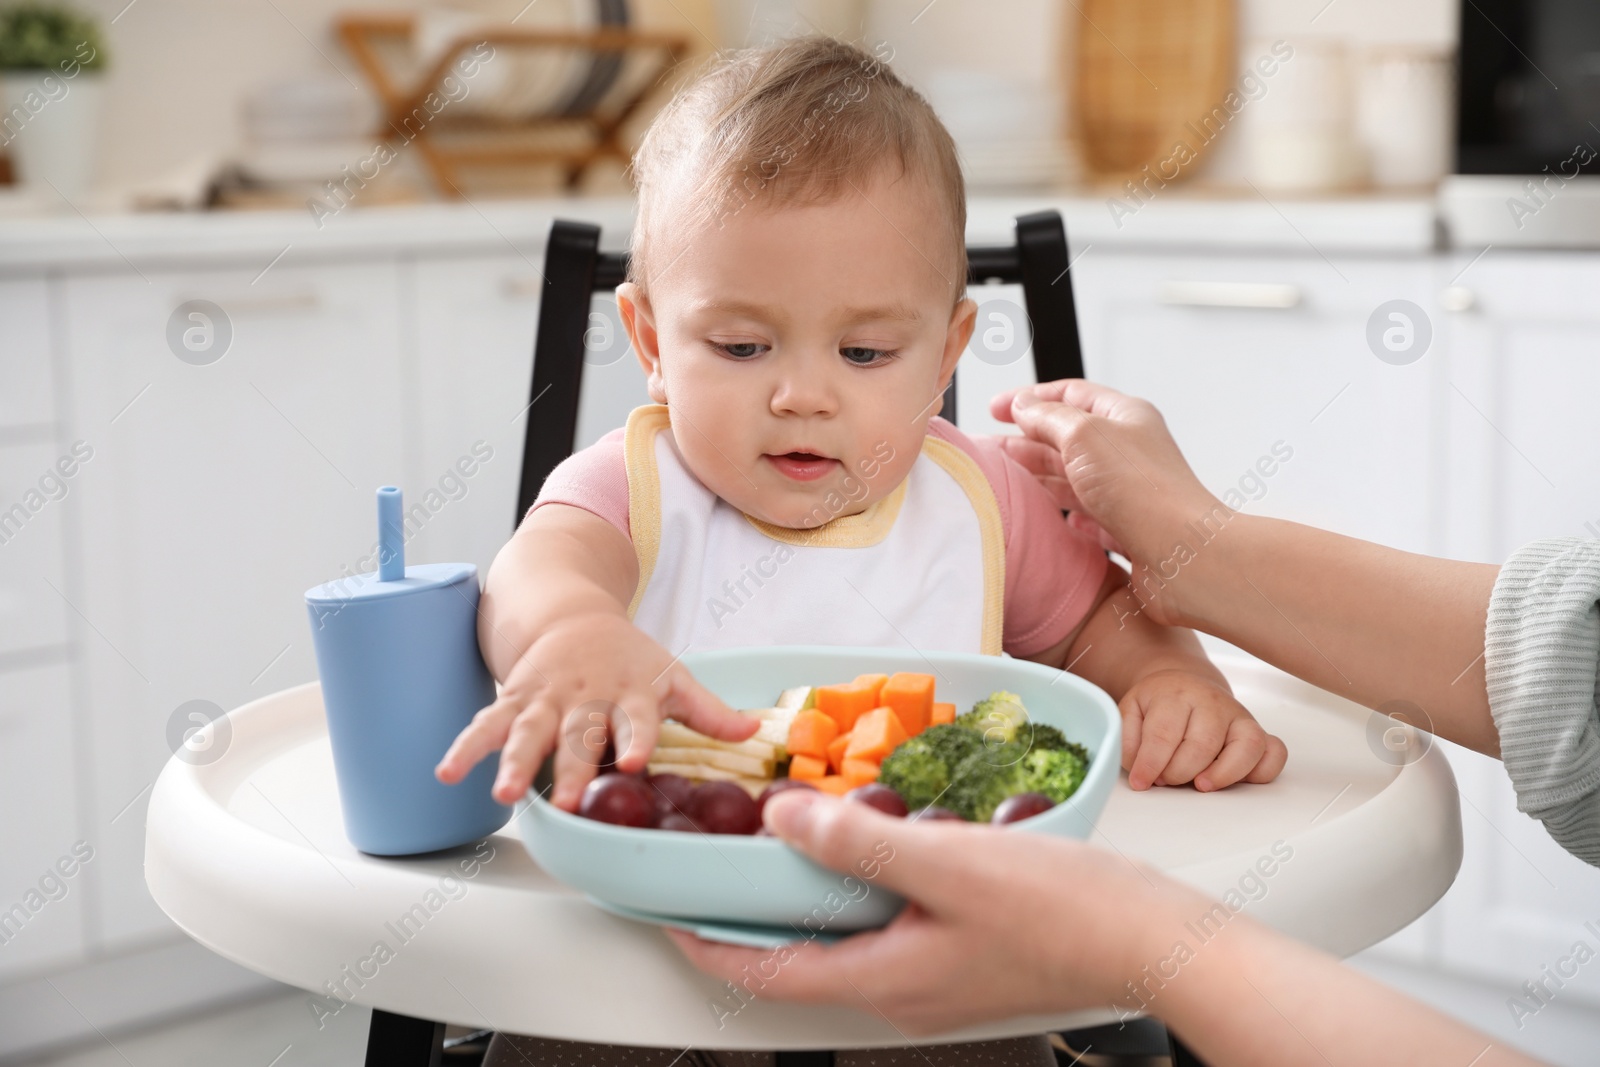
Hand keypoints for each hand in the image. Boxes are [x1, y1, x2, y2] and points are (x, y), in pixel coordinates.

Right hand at [433, 612, 757, 809]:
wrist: (573, 616)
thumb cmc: (629, 659)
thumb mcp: (672, 677)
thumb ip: (708, 711)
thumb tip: (754, 733)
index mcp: (630, 693)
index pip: (638, 718)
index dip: (639, 737)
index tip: (639, 760)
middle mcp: (586, 697)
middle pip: (578, 735)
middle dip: (570, 768)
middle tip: (567, 800)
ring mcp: (546, 698)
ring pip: (527, 731)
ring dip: (512, 762)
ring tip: (500, 794)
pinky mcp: (514, 699)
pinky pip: (487, 724)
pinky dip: (466, 746)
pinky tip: (447, 773)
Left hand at [668, 789, 1207, 1034]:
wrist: (1157, 942)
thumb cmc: (1066, 912)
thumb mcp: (949, 865)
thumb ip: (861, 841)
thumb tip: (783, 822)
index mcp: (886, 980)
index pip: (765, 975)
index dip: (706, 946)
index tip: (665, 915)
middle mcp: (903, 991)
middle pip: (800, 961)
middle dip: (749, 922)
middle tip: (716, 872)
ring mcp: (937, 978)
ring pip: (846, 941)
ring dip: (806, 902)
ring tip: (781, 850)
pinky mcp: (967, 957)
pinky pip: (889, 928)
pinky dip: (860, 893)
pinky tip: (874, 848)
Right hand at [988, 381, 1219, 582]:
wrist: (1181, 554)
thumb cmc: (1142, 490)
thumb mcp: (1083, 435)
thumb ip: (1048, 416)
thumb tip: (1023, 405)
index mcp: (1124, 416)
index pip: (1070, 394)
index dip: (1030, 398)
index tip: (997, 408)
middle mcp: (1126, 450)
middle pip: (1066, 436)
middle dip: (1025, 439)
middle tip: (988, 448)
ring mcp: (1126, 490)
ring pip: (1072, 476)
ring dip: (1038, 476)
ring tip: (1004, 481)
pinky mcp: (1125, 527)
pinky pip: (1087, 514)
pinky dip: (1065, 514)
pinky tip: (1050, 518)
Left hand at [1119, 668, 1286, 791]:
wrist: (1184, 683)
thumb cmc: (1159, 703)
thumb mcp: (1131, 709)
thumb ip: (1126, 735)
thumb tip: (1136, 767)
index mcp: (1177, 695)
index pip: (1164, 734)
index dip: (1150, 764)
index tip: (1140, 782)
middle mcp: (1213, 703)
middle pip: (1203, 744)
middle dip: (1180, 772)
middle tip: (1165, 780)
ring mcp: (1240, 716)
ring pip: (1247, 746)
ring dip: (1224, 774)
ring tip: (1201, 785)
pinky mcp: (1258, 731)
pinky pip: (1275, 752)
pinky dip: (1262, 771)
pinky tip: (1236, 780)